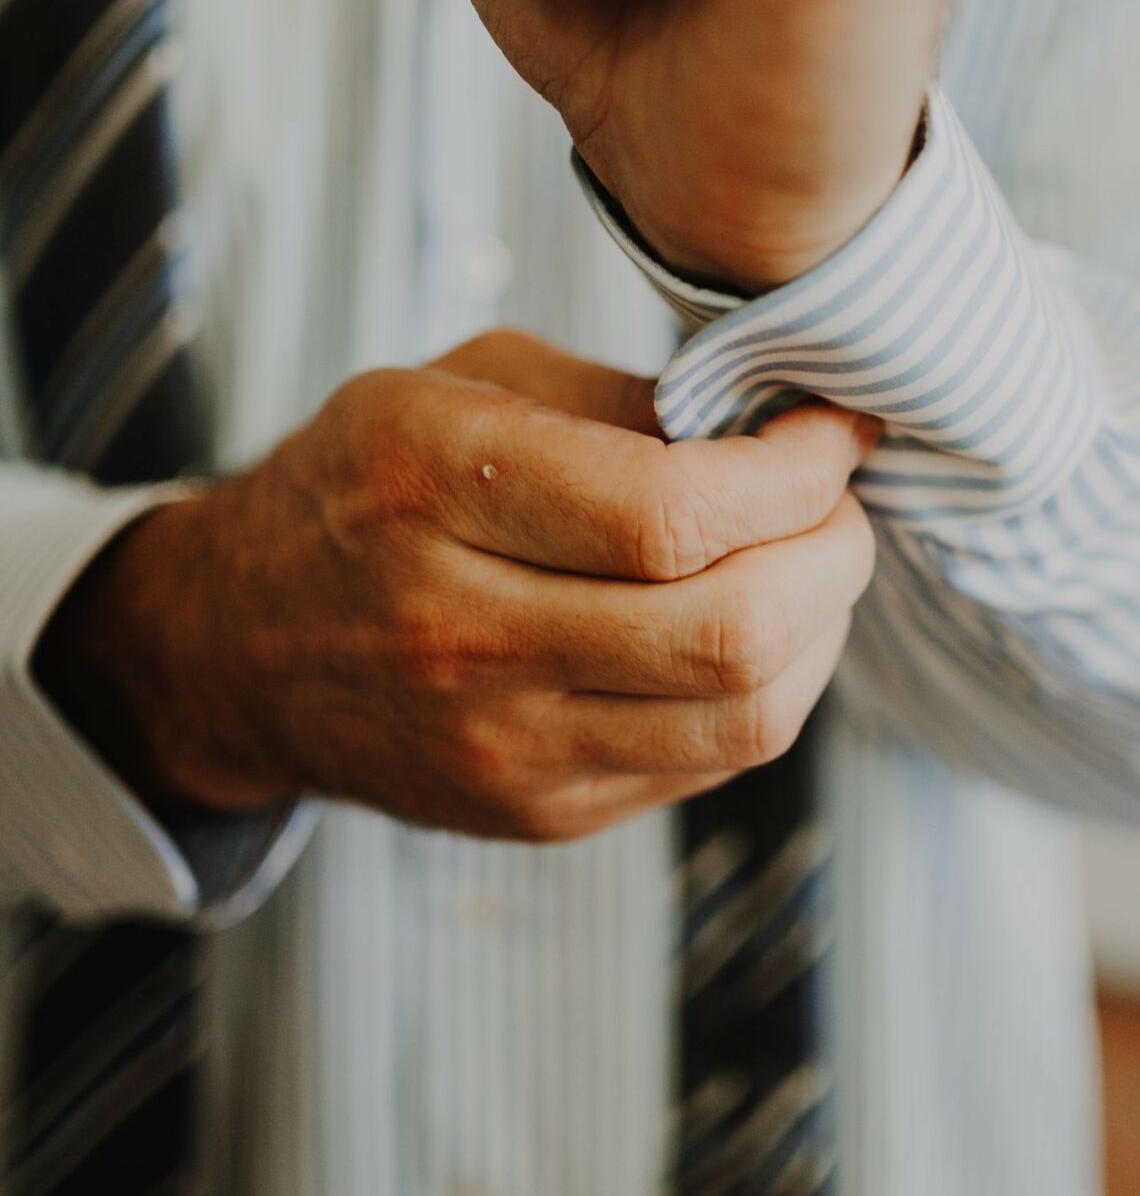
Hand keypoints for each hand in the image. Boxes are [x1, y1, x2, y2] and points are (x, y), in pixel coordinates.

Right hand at [37, 332, 876, 841]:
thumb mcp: (465, 382)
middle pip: (730, 632)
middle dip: (835, 554)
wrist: (244, 646)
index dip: (796, 474)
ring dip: (822, 630)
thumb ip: (623, 402)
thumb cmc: (368, 485)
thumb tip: (785, 428)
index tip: (831, 431)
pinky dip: (770, 687)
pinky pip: (711, 762)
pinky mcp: (537, 813)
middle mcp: (459, 630)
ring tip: (812, 562)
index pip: (671, 513)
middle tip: (839, 502)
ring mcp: (499, 745)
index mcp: (431, 485)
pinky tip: (755, 625)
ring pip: (746, 718)